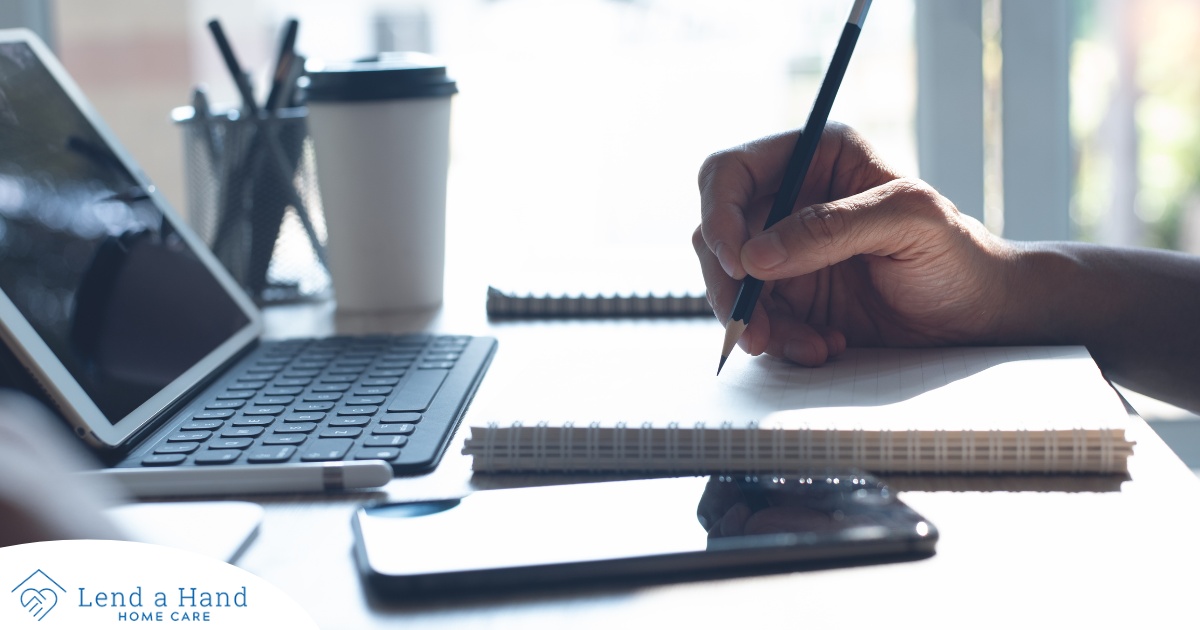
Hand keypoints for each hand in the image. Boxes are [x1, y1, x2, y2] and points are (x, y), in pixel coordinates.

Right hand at [693, 123, 1016, 365]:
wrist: (978, 317)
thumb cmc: (958, 255)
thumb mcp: (908, 224)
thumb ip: (831, 229)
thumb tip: (754, 255)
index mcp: (814, 156)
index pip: (730, 172)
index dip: (719, 215)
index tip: (740, 263)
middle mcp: (789, 198)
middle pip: (716, 232)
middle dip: (728, 284)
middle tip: (751, 328)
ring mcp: (785, 250)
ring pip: (729, 282)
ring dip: (757, 321)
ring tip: (808, 346)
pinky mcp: (789, 296)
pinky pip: (756, 318)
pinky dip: (780, 341)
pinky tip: (823, 346)